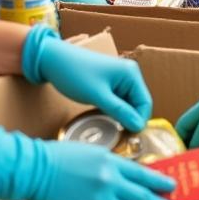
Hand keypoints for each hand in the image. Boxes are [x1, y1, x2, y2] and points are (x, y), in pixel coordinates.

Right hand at [0, 126, 178, 199]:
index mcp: (112, 162)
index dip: (161, 182)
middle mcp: (111, 183)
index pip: (144, 174)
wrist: (36, 171)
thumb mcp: (92, 152)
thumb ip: (112, 163)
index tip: (172, 187)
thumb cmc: (61, 157)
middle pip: (144, 197)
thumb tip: (129, 174)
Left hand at [21, 25, 152, 130]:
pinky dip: (115, 111)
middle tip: (119, 136)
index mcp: (131, 74)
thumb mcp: (98, 96)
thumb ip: (120, 112)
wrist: (53, 60)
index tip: (130, 139)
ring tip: (112, 129)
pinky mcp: (110, 83)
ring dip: (122, 116)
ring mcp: (120, 78)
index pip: (145, 103)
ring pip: (128, 104)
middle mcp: (129, 74)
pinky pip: (119, 101)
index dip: (139, 121)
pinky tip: (106, 118)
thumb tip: (139, 126)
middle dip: (131, 119)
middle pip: (138, 104)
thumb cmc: (75, 74)